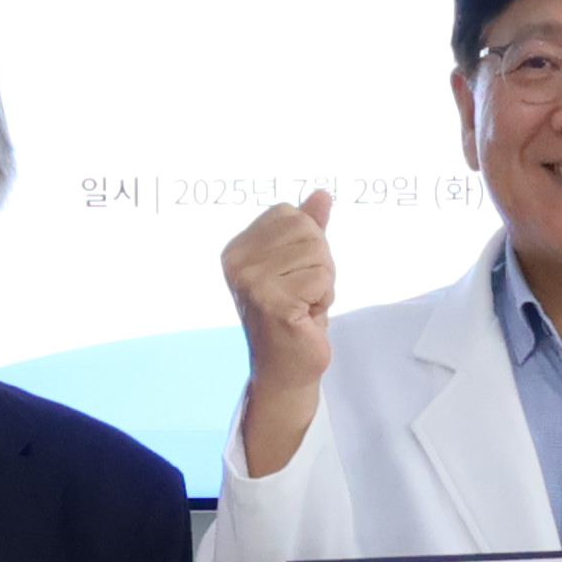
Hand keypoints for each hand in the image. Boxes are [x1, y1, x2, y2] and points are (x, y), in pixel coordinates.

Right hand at [223, 190, 338, 470]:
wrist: (287, 367)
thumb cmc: (294, 313)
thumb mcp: (300, 263)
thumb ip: (308, 227)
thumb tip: (322, 194)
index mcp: (237, 249)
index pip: (290, 214)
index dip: (306, 242)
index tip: (294, 274)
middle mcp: (238, 263)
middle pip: (306, 231)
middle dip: (318, 262)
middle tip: (302, 292)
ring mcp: (252, 283)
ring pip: (318, 254)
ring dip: (322, 282)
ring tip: (304, 304)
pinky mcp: (273, 302)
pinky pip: (322, 279)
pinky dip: (324, 299)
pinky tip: (306, 316)